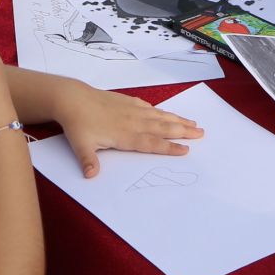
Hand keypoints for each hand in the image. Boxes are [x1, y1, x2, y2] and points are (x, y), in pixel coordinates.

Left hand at [51, 81, 204, 177]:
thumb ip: (88, 161)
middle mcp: (133, 122)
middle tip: (201, 133)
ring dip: (177, 120)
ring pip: (160, 116)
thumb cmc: (77, 124)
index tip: (186, 149)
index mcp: (125, 135)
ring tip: (193, 123)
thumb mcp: (80, 145)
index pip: (151, 143)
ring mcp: (132, 110)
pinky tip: (167, 113)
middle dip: (183, 131)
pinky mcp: (127, 101)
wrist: (73, 99)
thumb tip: (91, 176)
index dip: (169, 147)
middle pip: (162, 128)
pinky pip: (149, 108)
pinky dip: (161, 111)